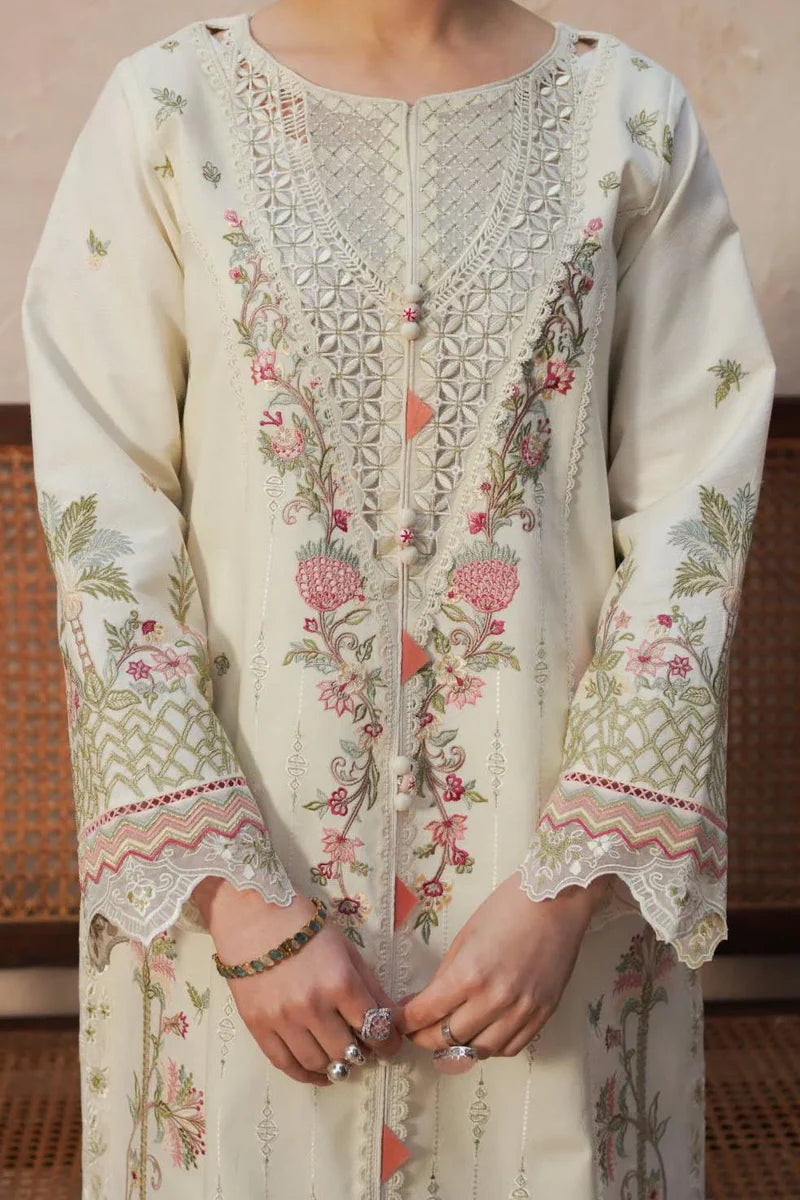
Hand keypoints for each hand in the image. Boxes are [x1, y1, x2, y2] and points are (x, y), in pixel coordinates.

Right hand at [192, 878, 402, 1084]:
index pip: (375, 1029)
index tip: (390, 1044)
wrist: (253, 917)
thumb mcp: (347, 949)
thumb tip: (389, 1019)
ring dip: (337, 1067)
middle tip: (366, 1050)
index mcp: (341, 983)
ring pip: (318, 1063)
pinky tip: (320, 1073)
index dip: (389, 1043)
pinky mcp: (258, 1027)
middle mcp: (313, 1007)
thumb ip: (369, 986)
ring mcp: (283, 1020)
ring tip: (342, 1059)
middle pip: (348, 1051)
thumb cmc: (305, 928)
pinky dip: (307, 1075)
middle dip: (363, 1055)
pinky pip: (285, 1064)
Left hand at [397, 872, 610, 1058]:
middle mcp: (494, 1000)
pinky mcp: (543, 1015)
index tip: (398, 1022)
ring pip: (480, 1050)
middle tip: (417, 1032)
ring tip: (447, 1037)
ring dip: (458, 1048)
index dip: (406, 1022)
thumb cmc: (507, 909)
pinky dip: (491, 1048)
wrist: (556, 901)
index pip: (426, 1013)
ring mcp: (522, 1011)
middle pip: (448, 1039)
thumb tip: (426, 1002)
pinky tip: (481, 1035)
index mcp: (469, 975)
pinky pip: (510, 1048)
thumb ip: (446, 975)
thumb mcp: (465, 937)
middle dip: (425, 1038)